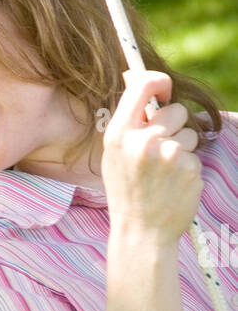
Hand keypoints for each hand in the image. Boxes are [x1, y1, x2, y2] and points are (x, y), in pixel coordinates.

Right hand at [102, 70, 202, 245]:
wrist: (141, 232)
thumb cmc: (126, 190)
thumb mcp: (114, 154)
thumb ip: (128, 119)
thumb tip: (136, 77)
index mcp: (119, 135)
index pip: (142, 86)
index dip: (158, 81)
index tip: (165, 89)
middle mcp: (144, 141)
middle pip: (176, 109)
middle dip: (175, 124)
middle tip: (161, 149)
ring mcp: (169, 155)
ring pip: (190, 133)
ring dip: (182, 148)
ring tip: (165, 172)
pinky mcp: (189, 168)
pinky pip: (196, 155)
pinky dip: (188, 168)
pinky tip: (173, 185)